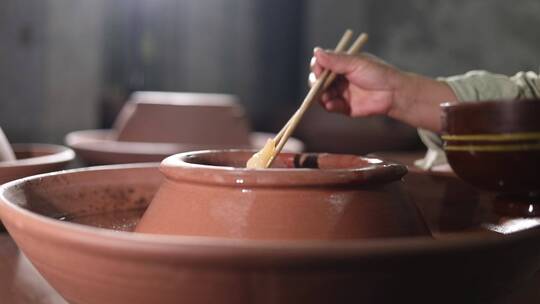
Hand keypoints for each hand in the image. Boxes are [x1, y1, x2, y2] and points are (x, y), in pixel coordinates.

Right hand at [310, 48, 456, 131]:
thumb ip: (335, 60)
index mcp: (341, 64)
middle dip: (316, 84)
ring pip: (322, 94)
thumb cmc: (378, 74)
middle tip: (319, 86)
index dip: (317, 67)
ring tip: (326, 97)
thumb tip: (316, 51)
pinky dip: (329, 105)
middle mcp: (339, 78)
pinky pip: (331, 106)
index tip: (318, 70)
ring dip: (321, 96)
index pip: (321, 64)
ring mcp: (341, 92)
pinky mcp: (344, 106)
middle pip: (318, 80)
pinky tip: (332, 104)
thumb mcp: (355, 63)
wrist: (393, 93)